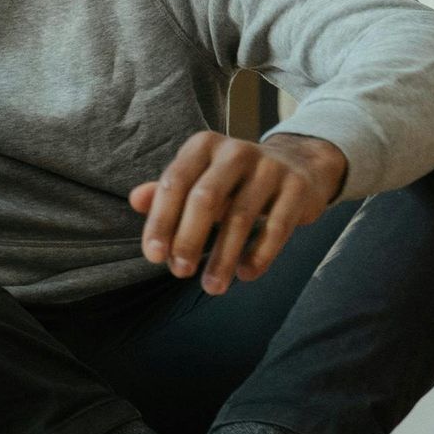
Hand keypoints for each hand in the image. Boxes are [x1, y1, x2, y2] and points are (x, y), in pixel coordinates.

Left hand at [128, 131, 347, 294]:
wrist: (298, 165)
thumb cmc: (234, 180)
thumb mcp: (199, 179)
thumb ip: (167, 192)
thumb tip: (135, 201)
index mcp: (203, 146)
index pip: (175, 183)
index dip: (161, 221)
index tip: (154, 256)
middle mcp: (235, 151)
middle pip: (205, 198)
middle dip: (188, 239)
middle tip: (179, 272)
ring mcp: (270, 167)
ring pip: (240, 217)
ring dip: (222, 257)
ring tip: (212, 287)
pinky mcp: (297, 188)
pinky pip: (276, 227)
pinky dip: (259, 254)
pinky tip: (245, 275)